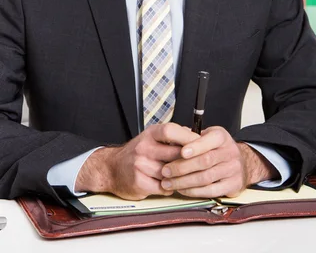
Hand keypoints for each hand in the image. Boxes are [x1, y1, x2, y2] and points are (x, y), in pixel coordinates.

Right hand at [75, 123, 198, 199]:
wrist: (111, 168)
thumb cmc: (138, 152)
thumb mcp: (153, 137)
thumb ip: (173, 136)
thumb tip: (196, 134)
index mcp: (150, 133)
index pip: (171, 130)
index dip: (188, 138)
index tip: (202, 144)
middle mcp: (144, 147)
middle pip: (175, 153)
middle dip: (190, 160)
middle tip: (201, 164)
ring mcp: (140, 165)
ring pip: (171, 172)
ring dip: (180, 177)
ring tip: (185, 176)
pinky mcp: (138, 182)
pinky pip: (163, 187)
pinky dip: (170, 187)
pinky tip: (171, 184)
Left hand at [160, 126, 278, 197]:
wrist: (242, 162)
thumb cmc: (217, 149)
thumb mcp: (208, 136)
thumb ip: (191, 136)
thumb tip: (172, 136)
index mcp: (221, 137)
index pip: (209, 140)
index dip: (196, 147)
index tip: (181, 152)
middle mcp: (229, 152)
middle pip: (205, 161)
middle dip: (182, 167)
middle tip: (166, 171)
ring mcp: (233, 170)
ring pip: (206, 178)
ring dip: (184, 182)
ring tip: (168, 183)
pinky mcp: (233, 185)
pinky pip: (211, 191)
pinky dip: (194, 192)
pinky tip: (182, 189)